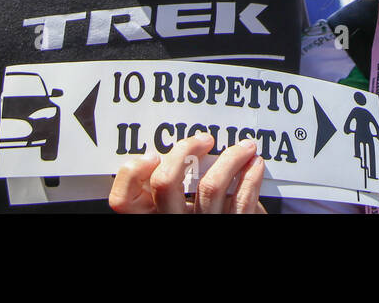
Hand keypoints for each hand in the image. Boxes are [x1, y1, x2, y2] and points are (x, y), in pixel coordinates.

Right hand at [108, 133, 265, 213]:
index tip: (153, 154)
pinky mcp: (233, 226)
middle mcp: (173, 221)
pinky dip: (251, 176)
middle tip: (205, 139)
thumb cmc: (208, 216)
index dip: (132, 173)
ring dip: (231, 158)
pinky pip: (241, 200)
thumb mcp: (182, 206)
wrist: (234, 239)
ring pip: (210, 186)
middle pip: (164, 183)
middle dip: (185, 150)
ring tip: (245, 148)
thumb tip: (186, 145)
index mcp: (155, 214)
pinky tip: (256, 164)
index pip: (122, 200)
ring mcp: (203, 225)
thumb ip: (176, 183)